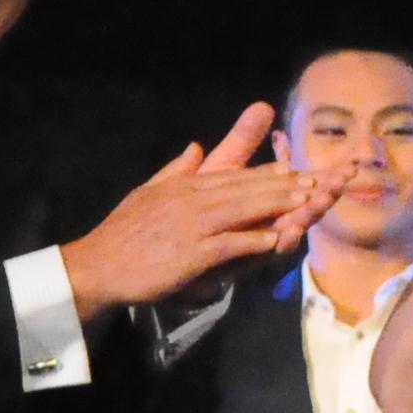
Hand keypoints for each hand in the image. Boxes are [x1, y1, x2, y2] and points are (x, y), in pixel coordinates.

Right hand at [63, 106, 322, 313]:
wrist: (98, 265)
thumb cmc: (123, 234)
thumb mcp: (148, 191)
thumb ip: (176, 170)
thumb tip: (196, 147)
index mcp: (184, 185)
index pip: (232, 175)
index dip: (266, 173)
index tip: (293, 170)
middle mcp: (191, 199)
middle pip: (245, 188)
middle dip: (282, 185)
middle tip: (315, 181)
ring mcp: (192, 225)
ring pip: (243, 210)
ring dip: (277, 205)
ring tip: (306, 202)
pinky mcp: (191, 253)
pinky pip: (229, 244)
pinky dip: (253, 240)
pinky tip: (276, 239)